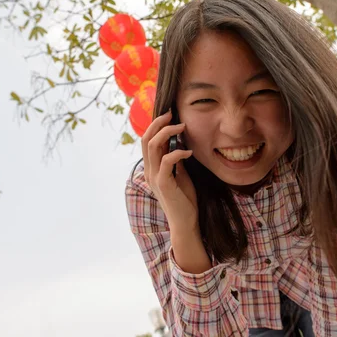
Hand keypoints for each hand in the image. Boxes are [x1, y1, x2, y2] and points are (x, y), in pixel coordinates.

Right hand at [142, 110, 197, 229]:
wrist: (185, 222)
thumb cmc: (184, 199)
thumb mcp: (180, 174)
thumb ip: (175, 160)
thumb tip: (179, 142)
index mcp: (151, 168)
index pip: (147, 140)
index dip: (156, 125)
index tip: (170, 116)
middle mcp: (149, 171)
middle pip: (146, 139)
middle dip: (159, 123)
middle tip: (173, 114)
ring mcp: (154, 177)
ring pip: (153, 146)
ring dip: (168, 133)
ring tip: (182, 127)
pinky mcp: (163, 184)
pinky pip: (167, 160)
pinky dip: (178, 152)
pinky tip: (189, 152)